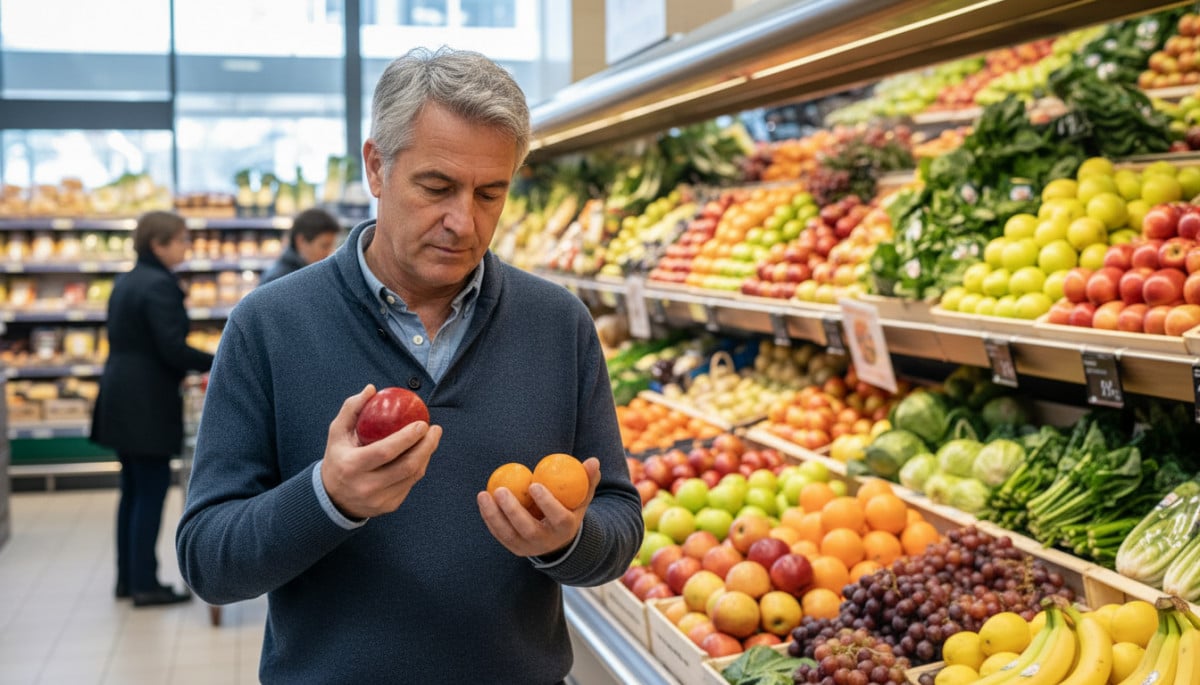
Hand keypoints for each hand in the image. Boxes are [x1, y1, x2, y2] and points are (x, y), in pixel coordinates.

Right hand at [321, 385, 441, 519]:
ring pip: (412, 476)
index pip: (385, 452)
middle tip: (434, 429)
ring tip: (432, 438)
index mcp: (351, 466)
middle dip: (426, 446)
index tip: (422, 423)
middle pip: (406, 466)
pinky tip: (423, 453)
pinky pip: (410, 484)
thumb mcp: (336, 432)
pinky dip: (419, 467)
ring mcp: (379, 500)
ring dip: (427, 455)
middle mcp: (366, 486)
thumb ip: (352, 408)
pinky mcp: (389, 506)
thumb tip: (371, 389)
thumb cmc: (338, 457)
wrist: (333, 498)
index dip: (407, 438)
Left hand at [476, 457, 600, 557]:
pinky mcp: (514, 548)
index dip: (546, 502)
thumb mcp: (582, 496)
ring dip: (494, 515)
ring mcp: (528, 547)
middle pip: (527, 529)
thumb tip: (593, 460)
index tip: (534, 484)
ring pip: (508, 534)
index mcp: (565, 528)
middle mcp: (546, 541)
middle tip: (501, 489)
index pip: (558, 517)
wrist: (560, 539)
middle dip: (513, 510)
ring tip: (484, 494)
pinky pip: (499, 533)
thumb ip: (587, 479)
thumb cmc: (571, 509)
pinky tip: (483, 500)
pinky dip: (489, 518)